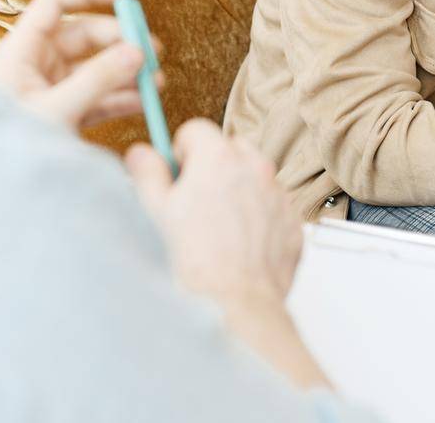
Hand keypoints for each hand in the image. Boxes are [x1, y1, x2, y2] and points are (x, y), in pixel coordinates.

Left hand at [0, 0, 159, 132]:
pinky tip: (144, 101)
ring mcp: (51, 90)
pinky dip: (122, 98)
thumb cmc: (7, 149)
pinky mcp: (64, 115)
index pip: (55, 4)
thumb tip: (136, 52)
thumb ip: (96, 81)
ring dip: (126, 71)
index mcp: (21, 52)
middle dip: (120, 40)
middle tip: (152, 52)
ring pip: (96, 68)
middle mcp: (36, 66)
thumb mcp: (54, 111)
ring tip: (156, 81)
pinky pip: (98, 97)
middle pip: (85, 35)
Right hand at [127, 120, 331, 389]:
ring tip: (216, 229)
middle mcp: (255, 168)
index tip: (176, 175)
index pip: (196, 129)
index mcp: (218, 158)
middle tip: (194, 203)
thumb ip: (146, 172)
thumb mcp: (155, 212)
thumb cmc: (197, 264)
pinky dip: (257, 217)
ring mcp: (278, 194)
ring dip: (237, 191)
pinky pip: (272, 206)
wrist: (238, 306)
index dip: (181, 153)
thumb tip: (141, 153)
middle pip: (229, 149)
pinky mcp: (292, 222)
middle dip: (211, 168)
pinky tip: (238, 244)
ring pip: (253, 177)